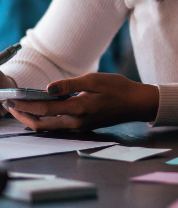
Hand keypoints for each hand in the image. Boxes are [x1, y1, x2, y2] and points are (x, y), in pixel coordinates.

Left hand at [2, 73, 159, 130]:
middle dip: (22, 116)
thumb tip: (48, 88)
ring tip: (20, 109)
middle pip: (40, 124)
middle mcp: (75, 122)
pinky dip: (44, 120)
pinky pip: (56, 126)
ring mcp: (78, 126)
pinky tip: (40, 112)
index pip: (44, 108)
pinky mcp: (81, 126)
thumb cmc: (119, 89)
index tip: (13, 99)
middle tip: (10, 107)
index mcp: (78, 109)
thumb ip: (70, 85)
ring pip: (47, 127)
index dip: (26, 104)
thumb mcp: (95, 80)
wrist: (136, 103)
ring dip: (31, 119)